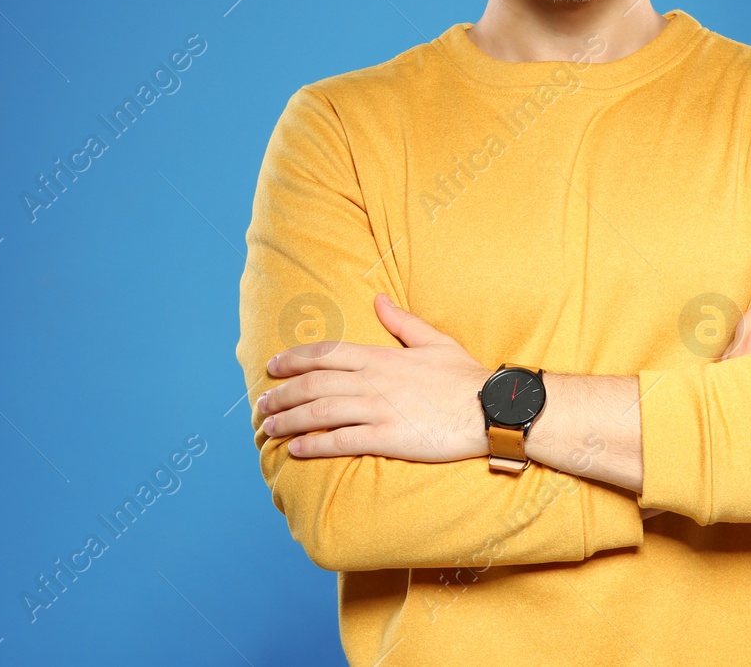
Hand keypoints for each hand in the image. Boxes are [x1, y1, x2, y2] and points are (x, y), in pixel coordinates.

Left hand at [259, 293, 491, 461]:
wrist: (491, 408)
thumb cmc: (465, 377)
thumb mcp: (434, 340)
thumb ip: (402, 322)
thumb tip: (379, 299)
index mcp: (381, 356)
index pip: (326, 354)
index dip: (294, 359)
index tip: (271, 367)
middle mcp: (373, 380)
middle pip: (313, 384)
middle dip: (281, 394)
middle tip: (260, 405)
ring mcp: (378, 409)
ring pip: (320, 412)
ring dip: (289, 420)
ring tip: (269, 429)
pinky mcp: (387, 438)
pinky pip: (341, 441)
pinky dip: (315, 445)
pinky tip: (297, 450)